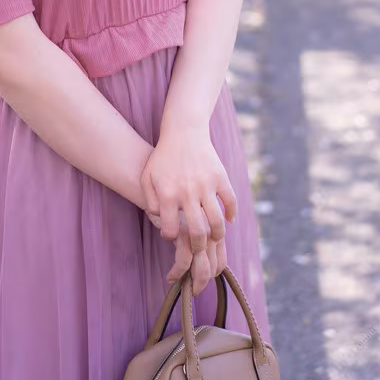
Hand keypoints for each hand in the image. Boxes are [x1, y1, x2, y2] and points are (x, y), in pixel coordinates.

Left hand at [140, 126, 236, 252]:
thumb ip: (150, 201)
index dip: (171, 236)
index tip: (173, 234)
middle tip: (197, 248)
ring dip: (217, 235)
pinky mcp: (220, 177)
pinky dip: (232, 214)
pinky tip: (228, 219)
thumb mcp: (147, 177)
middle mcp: (187, 192)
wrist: (183, 131)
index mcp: (167, 194)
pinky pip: (231, 201)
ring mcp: (206, 185)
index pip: (171, 231)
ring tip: (214, 237)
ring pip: (217, 222)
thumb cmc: (163, 157)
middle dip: (198, 247)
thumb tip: (160, 221)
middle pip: (198, 232)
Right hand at [147, 207, 227, 295]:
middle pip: (213, 266)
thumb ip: (198, 234)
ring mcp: (198, 230)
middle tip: (194, 290)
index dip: (212, 274)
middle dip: (202, 282)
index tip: (200, 280)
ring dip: (192, 281)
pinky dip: (178, 272)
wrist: (160, 182)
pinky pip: (184, 261)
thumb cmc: (173, 201)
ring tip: (181, 284)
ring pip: (201, 267)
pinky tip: (171, 276)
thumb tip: (203, 262)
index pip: (220, 260)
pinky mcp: (183, 231)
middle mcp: (210, 228)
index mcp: (214, 226)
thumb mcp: (189, 216)